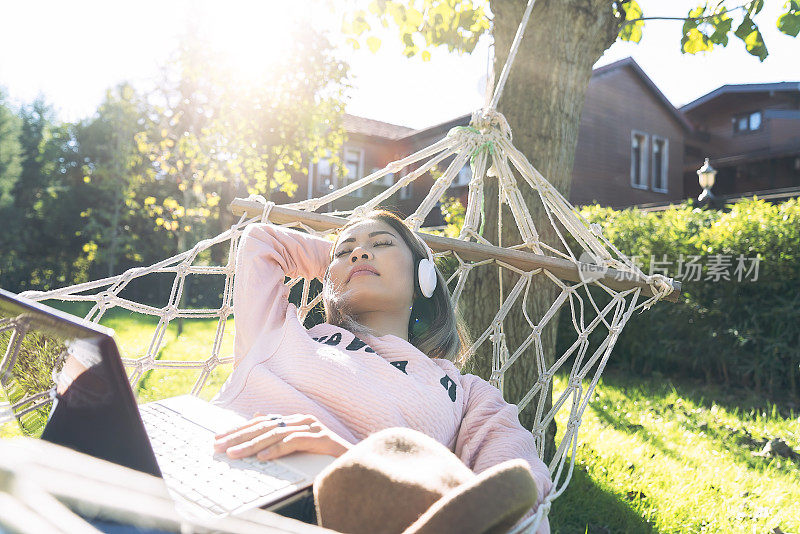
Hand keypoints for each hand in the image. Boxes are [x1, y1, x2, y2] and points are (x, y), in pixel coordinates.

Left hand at [213, 412, 352, 460]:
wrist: (356, 460)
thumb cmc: (327, 455)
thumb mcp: (300, 444)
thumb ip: (281, 432)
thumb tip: (257, 416)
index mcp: (296, 420)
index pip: (262, 422)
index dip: (239, 430)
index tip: (219, 439)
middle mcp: (303, 420)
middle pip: (265, 426)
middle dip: (239, 436)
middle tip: (219, 446)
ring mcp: (313, 428)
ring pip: (277, 433)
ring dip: (253, 445)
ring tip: (235, 454)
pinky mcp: (322, 439)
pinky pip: (295, 443)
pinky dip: (277, 449)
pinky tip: (263, 456)